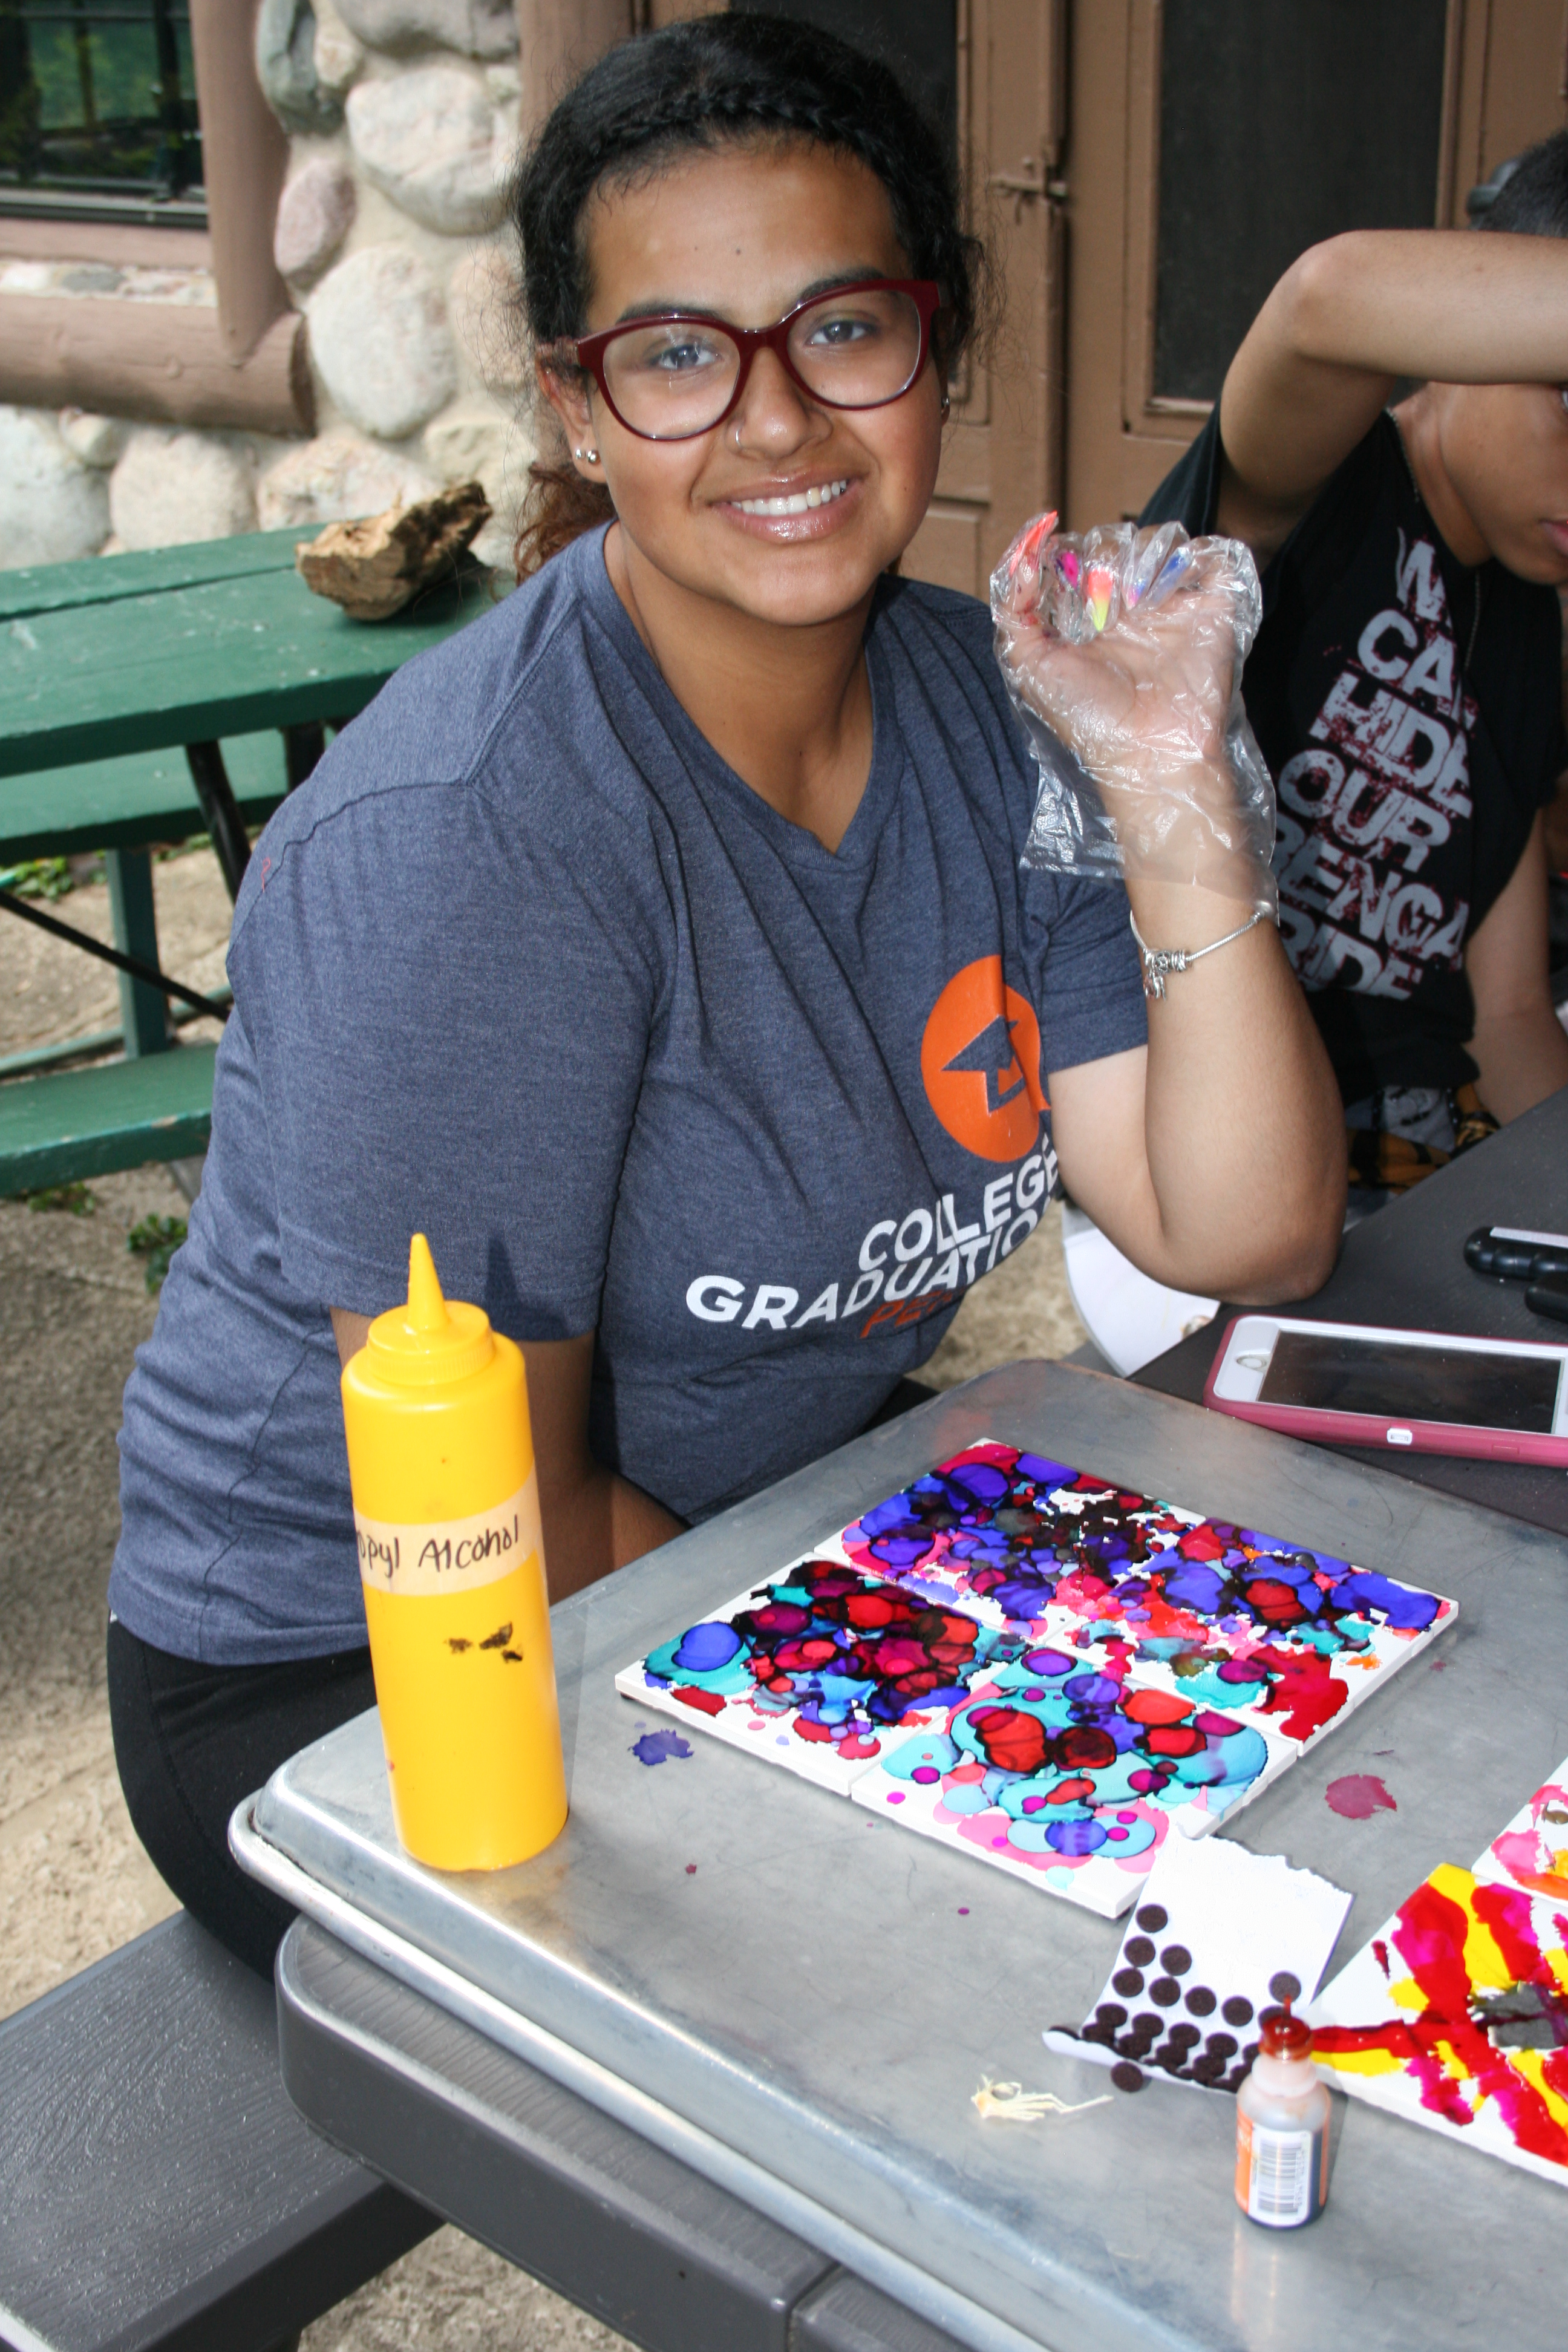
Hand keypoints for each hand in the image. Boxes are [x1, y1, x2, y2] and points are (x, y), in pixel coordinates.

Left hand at [990, 517, 1277, 906]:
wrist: (1151, 751)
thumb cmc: (1090, 718)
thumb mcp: (1030, 667)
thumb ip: (1014, 613)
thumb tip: (1022, 558)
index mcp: (1088, 621)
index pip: (1075, 557)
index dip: (1061, 551)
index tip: (1052, 552)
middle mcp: (1130, 610)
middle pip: (1116, 541)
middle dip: (1102, 554)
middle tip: (1102, 598)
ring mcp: (1172, 606)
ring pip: (1159, 539)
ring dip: (1142, 553)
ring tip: (1135, 599)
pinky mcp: (1212, 609)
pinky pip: (1213, 555)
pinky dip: (1192, 556)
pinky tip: (1168, 588)